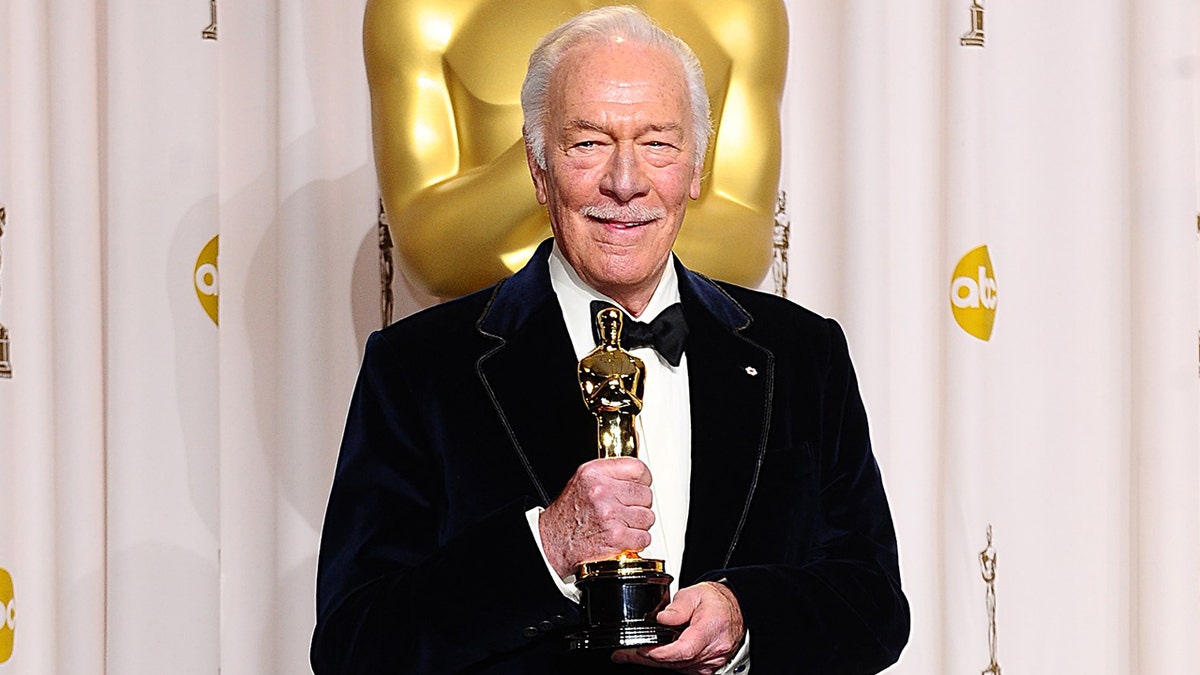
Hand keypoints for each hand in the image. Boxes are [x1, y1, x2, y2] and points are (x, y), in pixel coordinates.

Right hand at [538, 457, 654, 577]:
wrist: (553, 542)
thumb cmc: (567, 514)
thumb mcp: (582, 481)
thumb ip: (609, 474)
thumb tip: (638, 474)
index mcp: (594, 473)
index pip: (637, 469)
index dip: (643, 480)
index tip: (641, 485)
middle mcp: (602, 492)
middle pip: (645, 494)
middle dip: (639, 504)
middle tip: (625, 510)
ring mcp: (610, 515)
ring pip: (647, 517)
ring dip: (638, 524)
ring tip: (621, 524)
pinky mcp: (617, 538)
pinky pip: (644, 537)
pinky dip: (637, 540)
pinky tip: (623, 537)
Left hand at [611, 582, 744, 674]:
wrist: (734, 610)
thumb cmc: (716, 602)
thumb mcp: (695, 593)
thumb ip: (678, 606)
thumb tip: (662, 618)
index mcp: (710, 630)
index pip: (684, 649)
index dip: (661, 653)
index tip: (642, 648)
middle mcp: (711, 651)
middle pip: (675, 661)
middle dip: (646, 658)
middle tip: (623, 653)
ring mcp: (708, 662)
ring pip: (676, 667)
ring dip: (652, 662)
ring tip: (628, 654)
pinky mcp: (704, 667)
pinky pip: (681, 668)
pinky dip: (664, 662)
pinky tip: (648, 656)